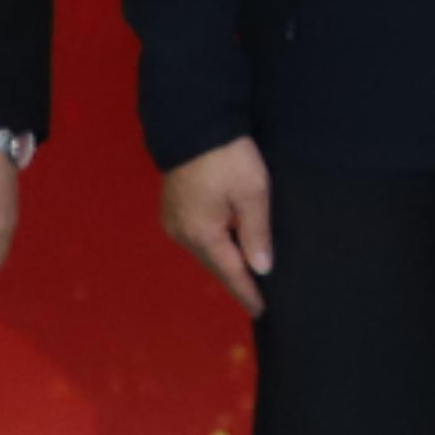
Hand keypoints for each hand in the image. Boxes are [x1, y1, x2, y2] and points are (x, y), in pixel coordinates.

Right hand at [158, 136, 277, 316]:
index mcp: (203, 234)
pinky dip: (214, 242)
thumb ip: (257, 233)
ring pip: (205, 249)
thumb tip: (261, 269)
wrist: (194, 122)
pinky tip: (228, 244)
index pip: (231, 272)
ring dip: (224, 259)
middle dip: (236, 278)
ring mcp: (174, 220)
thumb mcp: (253, 193)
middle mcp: (183, 233)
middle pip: (215, 263)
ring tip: (246, 273)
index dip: (247, 292)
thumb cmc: (228, 157)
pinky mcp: (173, 206)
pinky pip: (198, 234)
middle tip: (258, 296)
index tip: (261, 312)